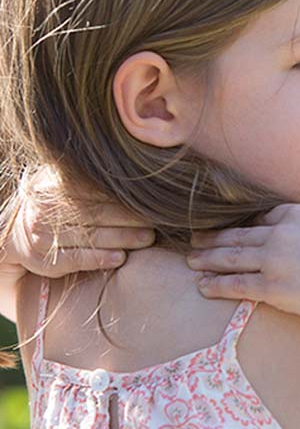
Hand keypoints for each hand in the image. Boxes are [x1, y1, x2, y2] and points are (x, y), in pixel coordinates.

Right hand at [1, 168, 154, 276]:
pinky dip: (99, 259)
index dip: (123, 196)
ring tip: (147, 239)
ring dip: (122, 238)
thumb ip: (88, 177)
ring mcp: (41, 234)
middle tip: (156, 222)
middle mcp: (45, 208)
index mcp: (53, 184)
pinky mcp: (41, 259)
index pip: (94, 189)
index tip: (150, 200)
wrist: (13, 234)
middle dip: (130, 219)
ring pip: (89, 236)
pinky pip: (75, 259)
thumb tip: (135, 169)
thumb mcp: (61, 183)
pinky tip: (120, 258)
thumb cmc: (52, 205)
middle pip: (96, 212)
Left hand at [188, 203, 299, 328]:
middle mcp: (281, 233)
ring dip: (207, 258)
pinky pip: (236, 284)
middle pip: (240, 233)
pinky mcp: (272, 287)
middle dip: (214, 237)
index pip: (264, 216)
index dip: (245, 223)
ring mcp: (274, 260)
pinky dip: (216, 285)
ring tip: (191, 259)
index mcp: (298, 214)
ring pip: (231, 257)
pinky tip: (202, 285)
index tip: (231, 228)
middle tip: (195, 239)